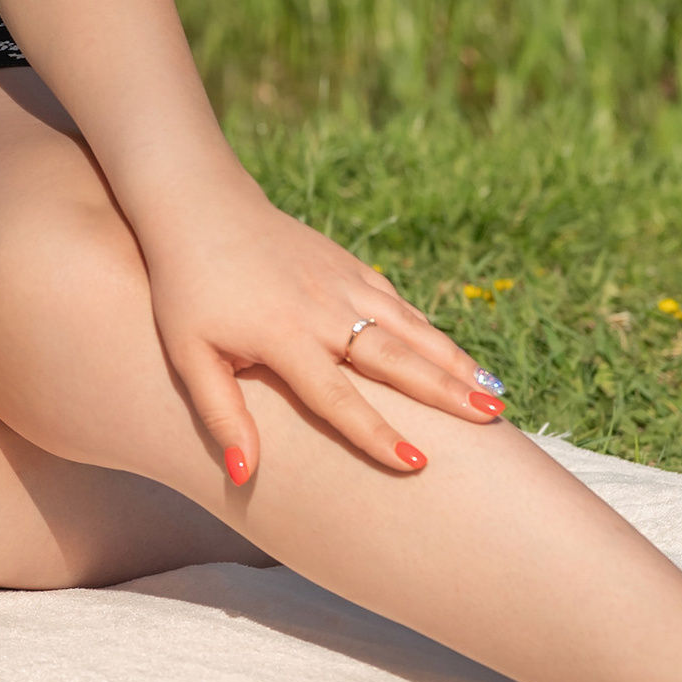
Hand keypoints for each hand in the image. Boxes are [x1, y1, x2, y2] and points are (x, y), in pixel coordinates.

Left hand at [140, 186, 503, 491]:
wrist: (201, 206)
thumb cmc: (188, 290)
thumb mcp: (189, 355)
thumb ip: (221, 415)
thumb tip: (245, 475)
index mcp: (285, 337)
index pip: (339, 397)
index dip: (377, 433)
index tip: (417, 463)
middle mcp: (325, 309)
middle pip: (396, 359)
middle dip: (445, 392)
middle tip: (492, 421)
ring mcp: (343, 282)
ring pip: (410, 328)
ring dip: (453, 362)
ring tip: (494, 396)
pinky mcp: (350, 265)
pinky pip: (399, 305)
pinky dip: (432, 333)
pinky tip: (457, 357)